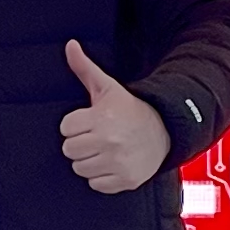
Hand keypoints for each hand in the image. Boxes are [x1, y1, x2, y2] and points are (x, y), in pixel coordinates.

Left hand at [60, 39, 170, 195]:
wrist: (164, 130)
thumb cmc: (129, 109)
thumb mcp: (106, 87)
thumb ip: (84, 67)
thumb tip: (70, 45)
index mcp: (102, 118)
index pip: (65, 128)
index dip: (76, 124)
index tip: (91, 121)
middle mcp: (110, 141)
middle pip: (69, 150)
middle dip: (80, 142)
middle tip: (96, 136)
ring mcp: (119, 163)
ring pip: (79, 168)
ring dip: (89, 160)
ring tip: (104, 149)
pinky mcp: (126, 180)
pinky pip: (95, 184)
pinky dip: (102, 177)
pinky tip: (112, 162)